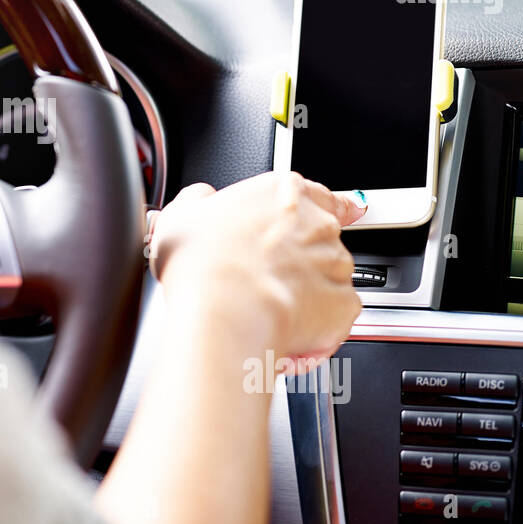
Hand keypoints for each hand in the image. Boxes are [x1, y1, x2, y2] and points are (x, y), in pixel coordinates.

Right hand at [148, 172, 365, 364]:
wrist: (223, 312)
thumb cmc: (203, 264)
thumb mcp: (180, 214)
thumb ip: (198, 200)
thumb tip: (201, 199)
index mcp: (283, 193)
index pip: (318, 194)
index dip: (322, 209)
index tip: (330, 216)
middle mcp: (316, 224)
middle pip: (319, 240)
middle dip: (296, 260)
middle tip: (259, 277)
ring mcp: (334, 265)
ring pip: (327, 280)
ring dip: (303, 293)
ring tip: (263, 309)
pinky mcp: (343, 305)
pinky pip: (334, 316)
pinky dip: (315, 326)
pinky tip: (283, 330)